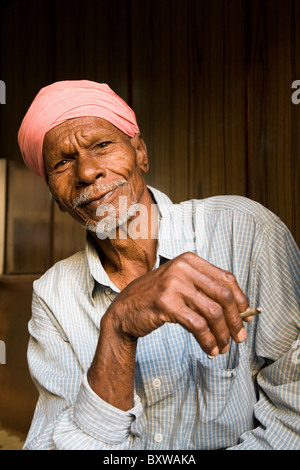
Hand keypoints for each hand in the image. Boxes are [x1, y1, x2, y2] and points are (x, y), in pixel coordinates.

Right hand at [103, 252, 248, 355]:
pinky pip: (197, 325)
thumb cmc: (157, 297)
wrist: (125, 308)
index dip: (241, 299)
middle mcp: (183, 268)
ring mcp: (173, 284)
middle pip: (223, 295)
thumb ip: (206, 292)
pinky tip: (209, 348)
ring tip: (223, 346)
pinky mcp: (165, 302)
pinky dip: (207, 340)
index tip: (246, 316)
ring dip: (222, 334)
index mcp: (190, 261)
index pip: (226, 278)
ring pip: (212, 312)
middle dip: (235, 320)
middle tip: (239, 337)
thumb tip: (242, 312)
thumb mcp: (182, 284)